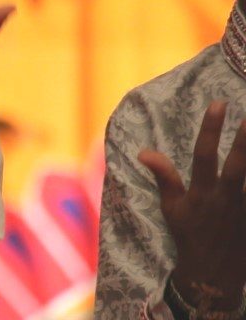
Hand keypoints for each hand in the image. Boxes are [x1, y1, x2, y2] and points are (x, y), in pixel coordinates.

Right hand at [140, 101, 245, 308]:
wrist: (212, 273)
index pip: (205, 154)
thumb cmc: (188, 234)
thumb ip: (163, 176)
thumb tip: (143, 151)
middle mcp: (225, 197)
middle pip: (239, 164)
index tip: (219, 103)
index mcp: (202, 192)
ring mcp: (242, 208)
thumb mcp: (171, 207)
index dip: (211, 128)